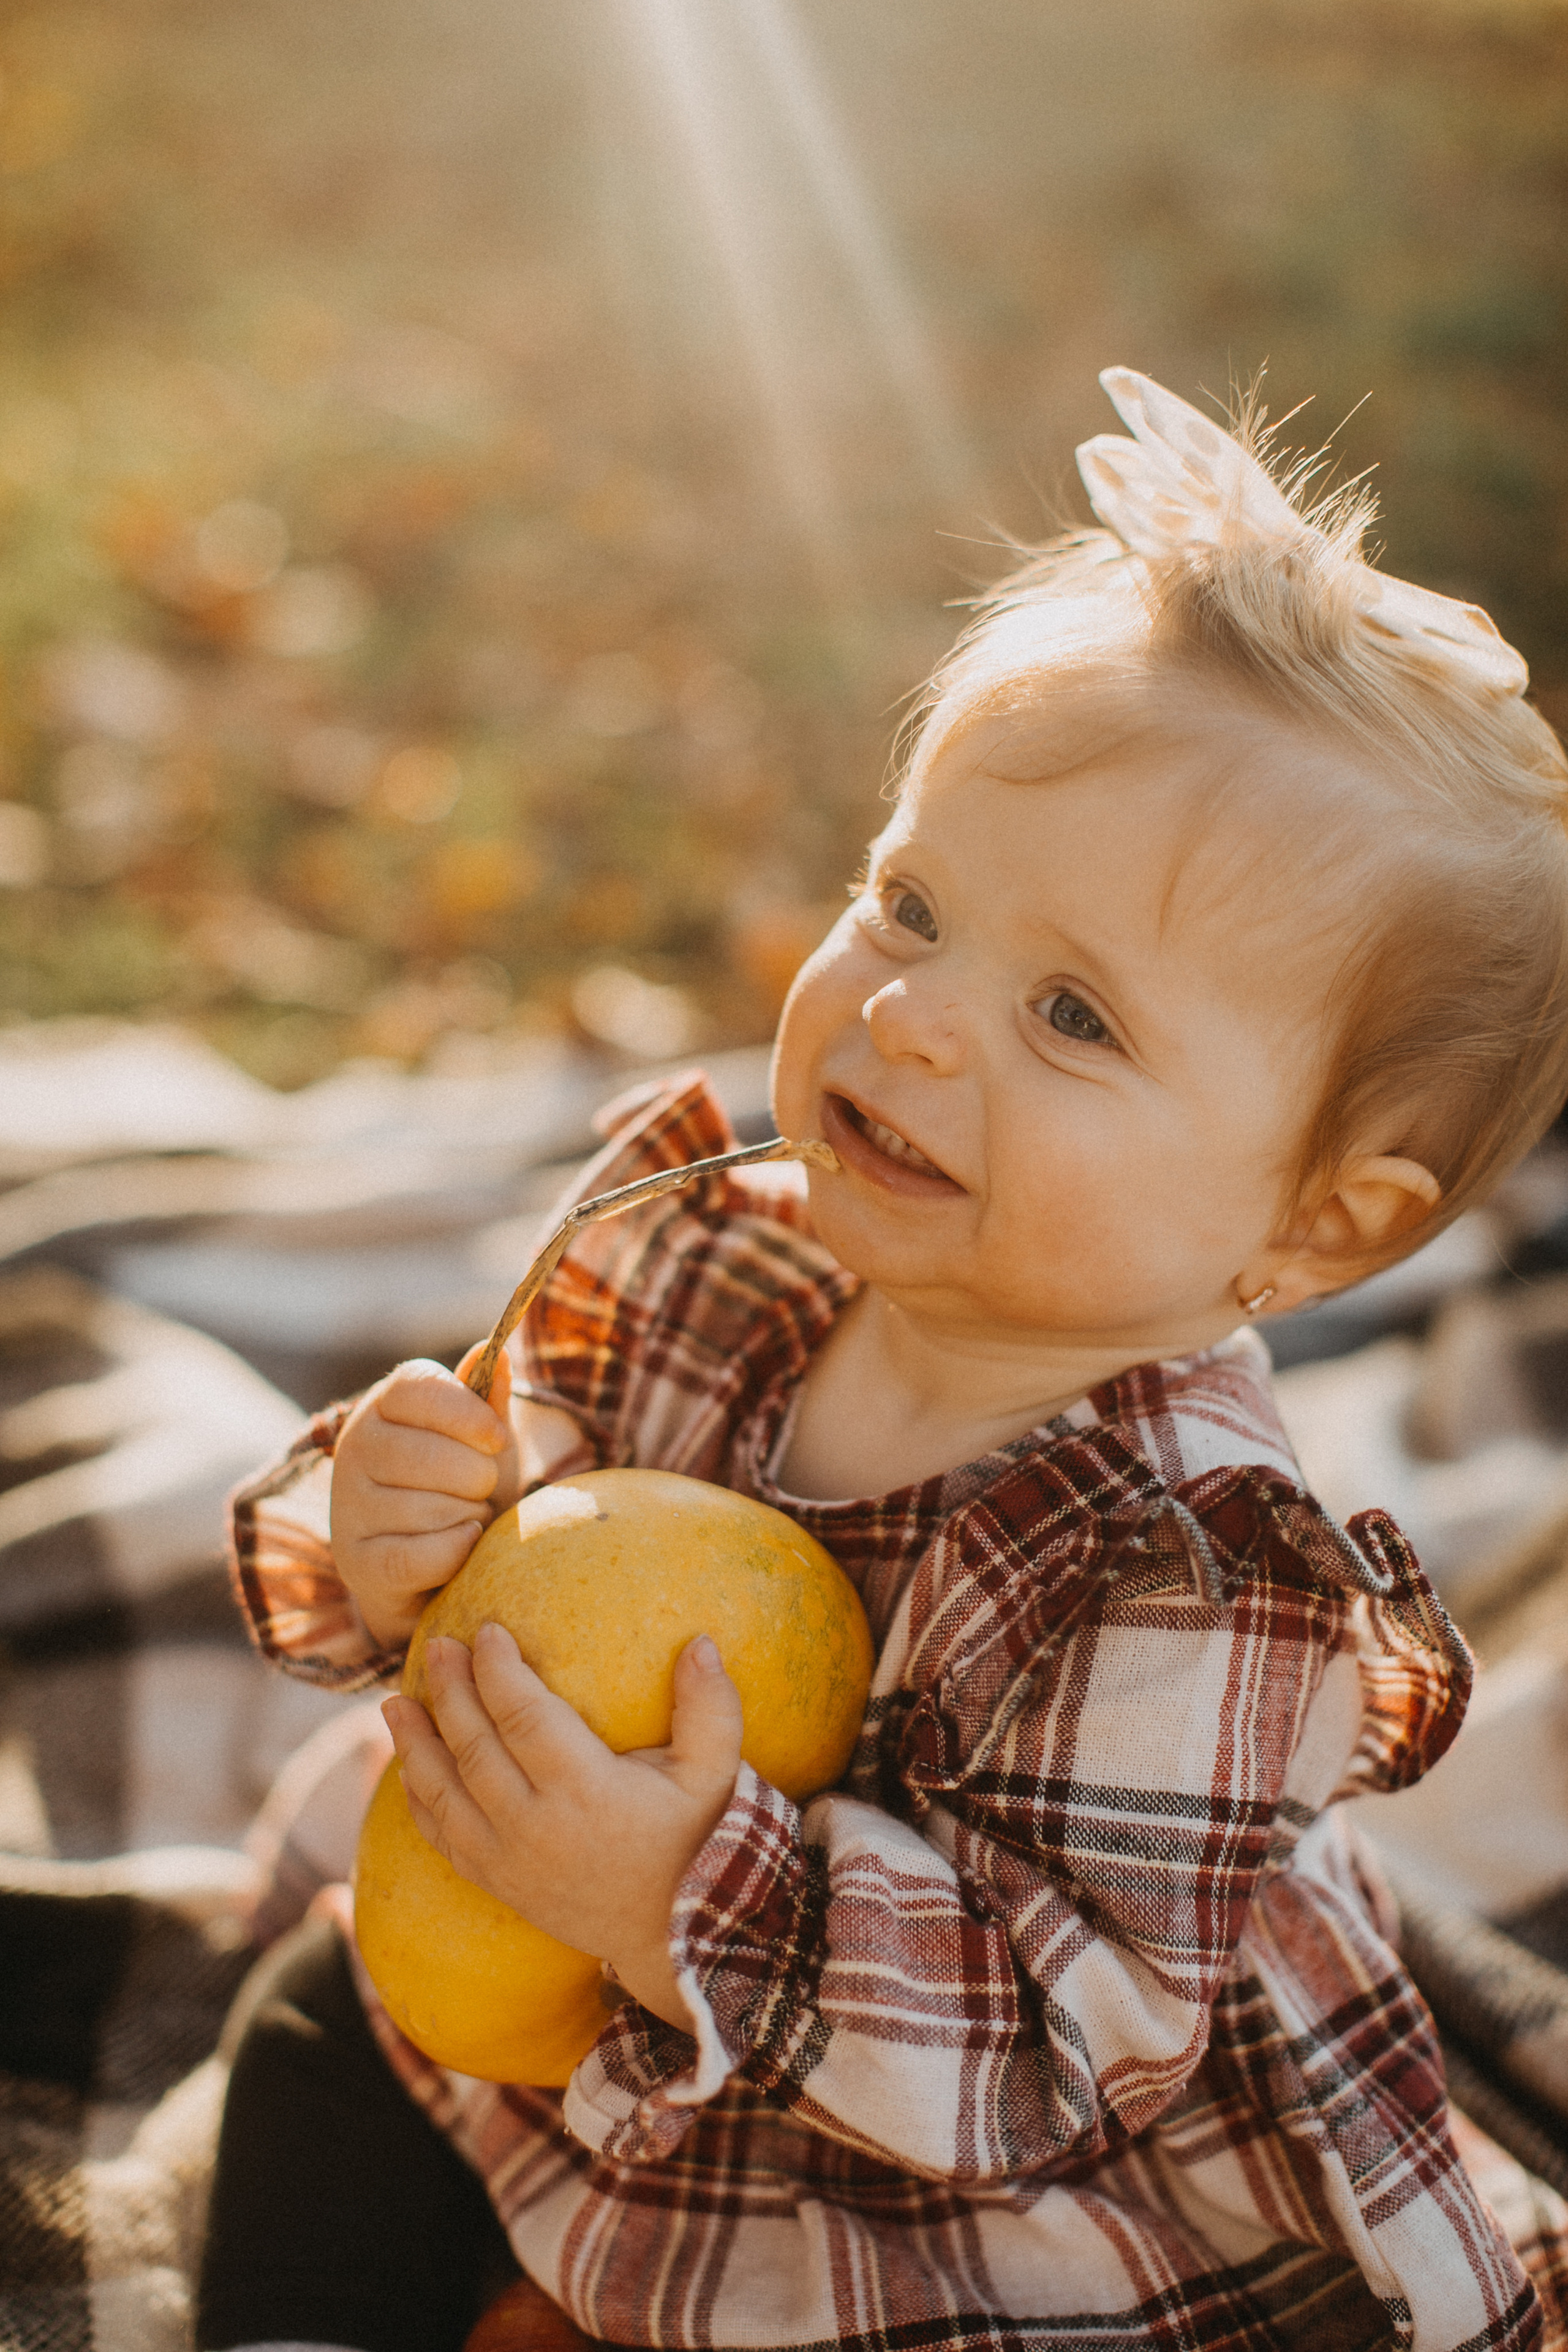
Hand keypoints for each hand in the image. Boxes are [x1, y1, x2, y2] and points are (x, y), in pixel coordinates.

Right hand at [330, 1349, 518, 1649]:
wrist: (435, 1564)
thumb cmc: (462, 1486)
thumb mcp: (481, 1440)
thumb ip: (488, 1398)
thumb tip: (497, 1351)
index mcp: (383, 1404)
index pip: (419, 1387)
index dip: (469, 1413)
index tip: (496, 1439)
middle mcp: (354, 1447)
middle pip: (431, 1454)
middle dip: (479, 1477)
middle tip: (481, 1488)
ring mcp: (348, 1504)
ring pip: (432, 1507)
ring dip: (470, 1517)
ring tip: (466, 1517)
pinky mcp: (355, 1560)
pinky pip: (421, 1556)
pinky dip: (457, 1553)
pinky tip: (463, 1545)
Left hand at [382, 1625, 743, 2031]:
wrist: (671, 1938)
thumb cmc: (697, 1843)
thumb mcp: (716, 1776)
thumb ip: (711, 1709)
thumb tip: (702, 1642)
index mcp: (585, 1791)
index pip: (524, 1716)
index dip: (499, 1669)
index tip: (487, 1629)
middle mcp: (535, 1826)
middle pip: (474, 1747)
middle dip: (450, 1691)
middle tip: (438, 1645)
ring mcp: (509, 1861)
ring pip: (444, 1793)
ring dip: (415, 1744)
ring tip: (395, 1701)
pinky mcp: (498, 1883)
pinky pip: (443, 1838)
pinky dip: (419, 1799)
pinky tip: (407, 1767)